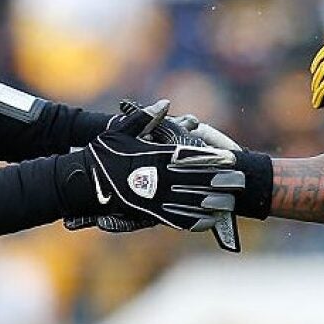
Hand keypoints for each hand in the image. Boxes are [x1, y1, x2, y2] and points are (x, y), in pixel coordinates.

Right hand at [64, 100, 246, 248]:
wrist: (83, 182)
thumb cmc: (103, 153)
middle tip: (240, 182)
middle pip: (197, 181)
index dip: (214, 158)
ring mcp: (155, 198)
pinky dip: (194, 220)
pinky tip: (208, 220)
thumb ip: (146, 118)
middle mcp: (159, 178)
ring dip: (213, 203)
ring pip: (190, 202)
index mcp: (156, 156)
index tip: (232, 159)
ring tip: (230, 203)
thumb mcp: (122, 130)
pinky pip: (176, 219)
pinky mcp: (149, 214)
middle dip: (221, 181)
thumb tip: (165, 103)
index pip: (192, 157)